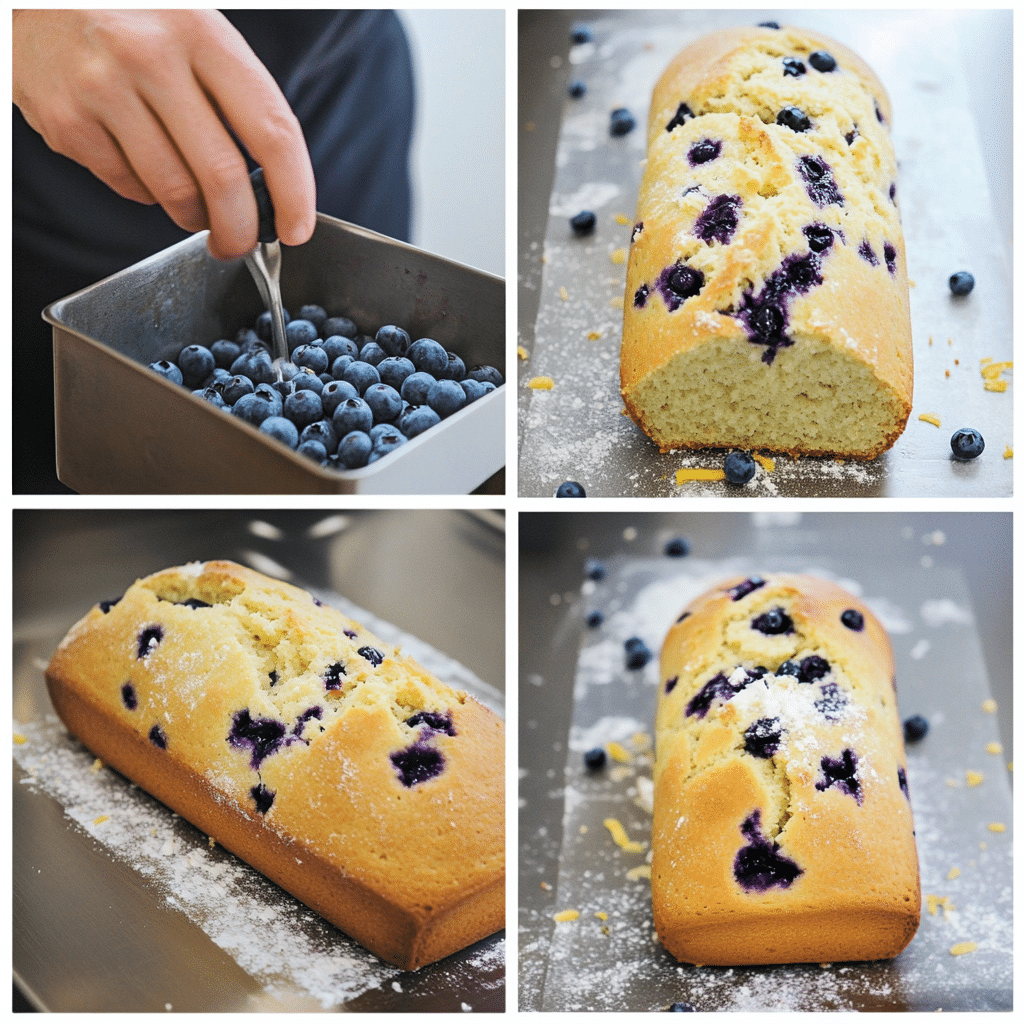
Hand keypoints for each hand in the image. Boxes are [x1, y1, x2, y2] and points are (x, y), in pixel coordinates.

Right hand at [12, 9, 315, 258]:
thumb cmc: (130, 16)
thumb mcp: (192, 28)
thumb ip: (233, 94)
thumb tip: (274, 184)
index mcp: (201, 32)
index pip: (271, 130)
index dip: (294, 192)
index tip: (297, 227)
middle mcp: (152, 57)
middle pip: (222, 177)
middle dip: (240, 228)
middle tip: (241, 243)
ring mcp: (103, 89)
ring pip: (174, 193)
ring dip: (195, 218)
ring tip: (197, 211)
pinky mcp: (67, 120)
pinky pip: (128, 187)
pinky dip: (148, 195)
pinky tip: (146, 169)